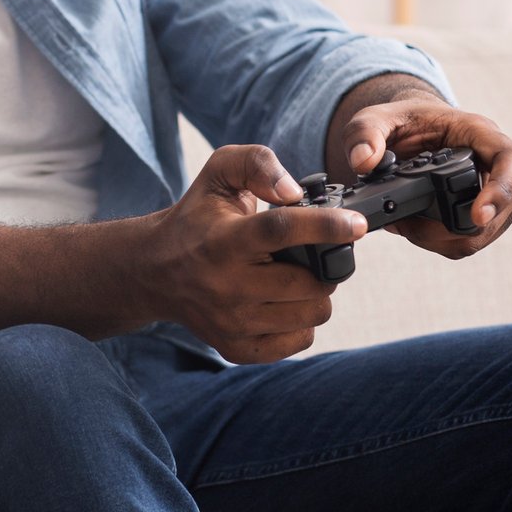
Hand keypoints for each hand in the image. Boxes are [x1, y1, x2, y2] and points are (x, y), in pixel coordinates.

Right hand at [134, 144, 362, 364]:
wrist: (154, 271)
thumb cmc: (197, 217)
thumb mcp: (219, 173)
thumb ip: (257, 163)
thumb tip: (293, 191)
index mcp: (225, 239)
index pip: (282, 231)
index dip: (325, 226)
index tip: (358, 224)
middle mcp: (227, 285)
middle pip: (310, 284)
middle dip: (325, 267)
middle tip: (312, 256)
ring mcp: (232, 322)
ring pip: (312, 314)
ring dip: (316, 294)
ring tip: (295, 278)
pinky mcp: (237, 348)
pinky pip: (299, 340)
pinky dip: (302, 320)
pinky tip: (282, 302)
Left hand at [335, 98, 511, 257]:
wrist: (406, 130)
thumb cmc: (400, 120)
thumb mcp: (374, 117)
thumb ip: (364, 133)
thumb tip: (363, 162)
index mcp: (478, 132)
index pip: (511, 161)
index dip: (501, 191)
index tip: (477, 216)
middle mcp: (492, 162)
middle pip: (504, 206)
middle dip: (462, 227)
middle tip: (415, 227)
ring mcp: (490, 190)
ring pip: (486, 231)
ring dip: (447, 239)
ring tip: (407, 226)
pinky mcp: (478, 212)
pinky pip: (470, 239)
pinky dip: (441, 243)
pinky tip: (413, 230)